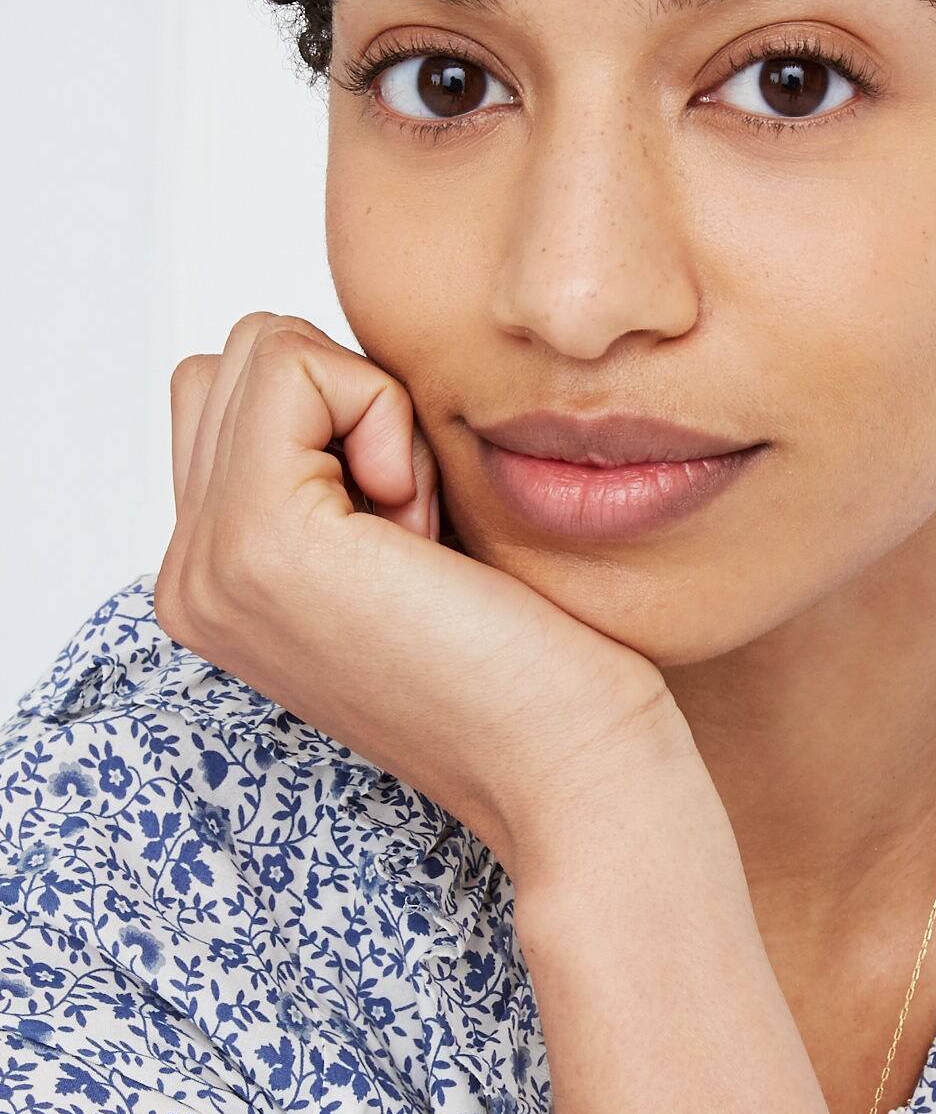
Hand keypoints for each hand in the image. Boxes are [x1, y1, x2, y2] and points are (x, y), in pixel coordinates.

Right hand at [155, 313, 690, 877]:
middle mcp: (188, 578)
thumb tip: (333, 362)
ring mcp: (209, 565)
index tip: (417, 537)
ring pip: (263, 349)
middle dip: (353, 407)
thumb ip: (334, 466)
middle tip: (421, 535)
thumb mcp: (403, 544)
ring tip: (420, 538)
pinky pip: (297, 366)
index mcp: (214, 581)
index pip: (230, 398)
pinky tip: (421, 529)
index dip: (348, 421)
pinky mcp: (260, 540)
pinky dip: (383, 415)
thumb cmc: (530, 656)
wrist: (569, 764)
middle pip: (237, 360)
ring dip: (372, 414)